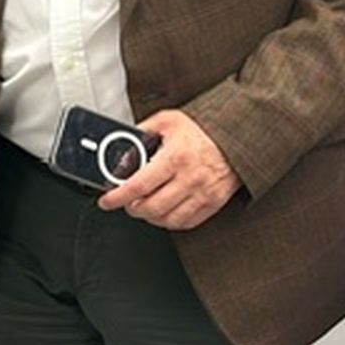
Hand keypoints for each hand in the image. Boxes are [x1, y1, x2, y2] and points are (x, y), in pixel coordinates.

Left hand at [96, 109, 239, 229]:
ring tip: (142, 206)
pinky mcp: (213, 203)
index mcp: (175, 158)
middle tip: (125, 202)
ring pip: (166, 219)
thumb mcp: (167, 121)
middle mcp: (189, 179)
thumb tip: (123, 145)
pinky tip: (162, 212)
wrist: (238, 135)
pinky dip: (169, 221)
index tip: (107, 201)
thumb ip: (142, 132)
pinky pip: (186, 223)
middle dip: (131, 208)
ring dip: (149, 217)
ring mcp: (203, 194)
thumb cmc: (204, 129)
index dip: (117, 197)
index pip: (138, 186)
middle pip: (150, 208)